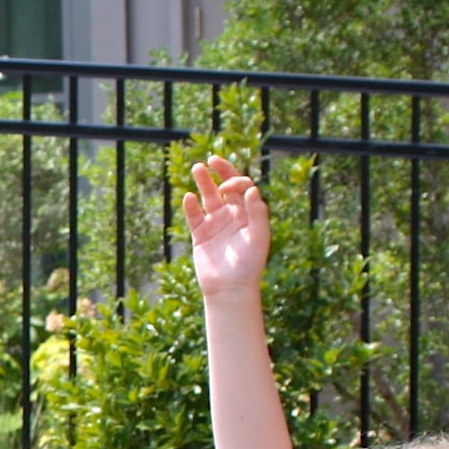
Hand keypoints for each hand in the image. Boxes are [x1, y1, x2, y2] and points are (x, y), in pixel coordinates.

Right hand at [185, 155, 271, 303]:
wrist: (230, 289)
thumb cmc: (249, 265)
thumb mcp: (259, 237)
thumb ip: (257, 213)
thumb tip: (251, 189)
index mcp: (249, 214)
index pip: (244, 188)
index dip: (237, 181)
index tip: (228, 186)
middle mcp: (233, 215)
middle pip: (226, 187)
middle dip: (221, 172)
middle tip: (212, 159)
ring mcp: (216, 224)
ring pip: (208, 197)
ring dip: (203, 182)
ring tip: (197, 167)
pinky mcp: (200, 234)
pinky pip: (194, 216)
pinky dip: (190, 206)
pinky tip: (188, 197)